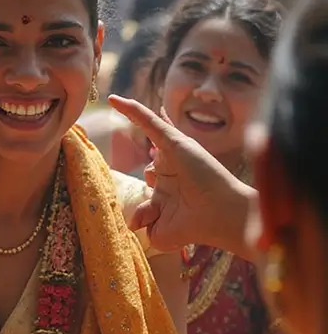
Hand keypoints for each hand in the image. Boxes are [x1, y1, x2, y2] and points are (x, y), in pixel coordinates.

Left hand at [109, 95, 254, 256]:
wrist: (219, 218)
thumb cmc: (195, 227)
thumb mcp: (159, 232)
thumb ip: (142, 223)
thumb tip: (131, 222)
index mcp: (168, 190)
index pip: (151, 186)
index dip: (148, 204)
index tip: (142, 219)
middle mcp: (171, 170)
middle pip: (151, 170)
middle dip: (152, 183)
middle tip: (160, 204)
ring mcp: (173, 155)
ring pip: (152, 149)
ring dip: (151, 161)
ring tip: (164, 177)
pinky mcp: (175, 143)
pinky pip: (149, 123)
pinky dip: (133, 111)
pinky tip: (115, 101)